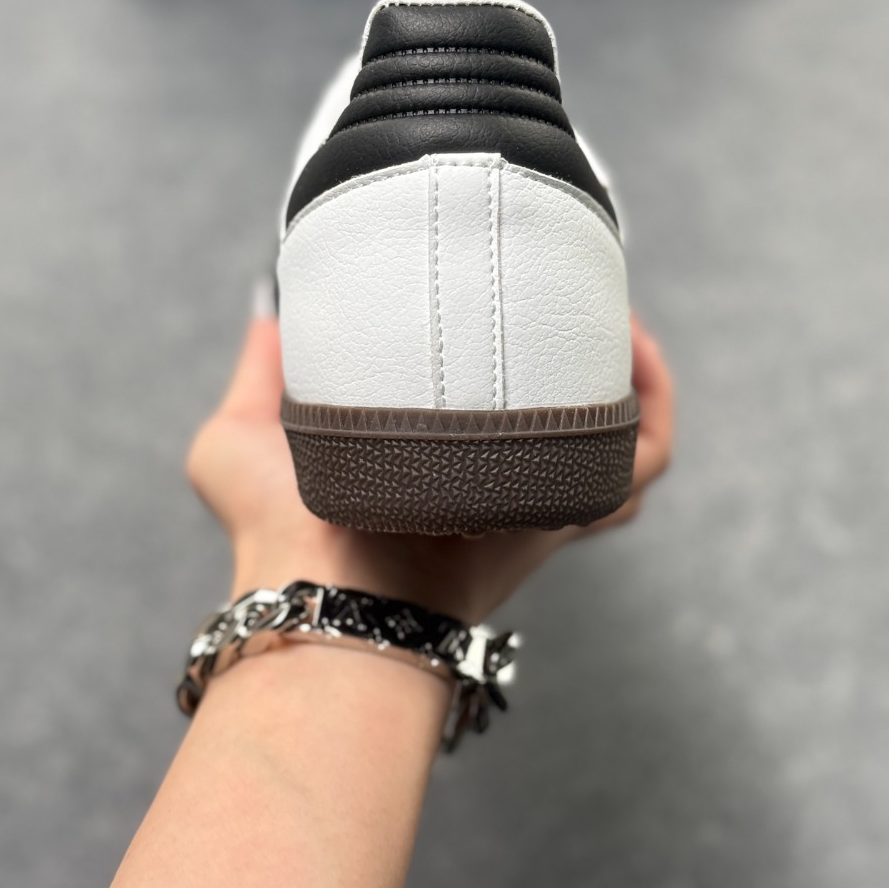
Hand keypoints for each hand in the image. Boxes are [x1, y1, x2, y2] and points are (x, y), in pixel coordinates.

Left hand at [186, 303, 672, 623]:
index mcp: (436, 469)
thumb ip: (255, 373)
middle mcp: (500, 486)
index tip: (506, 299)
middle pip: (575, 423)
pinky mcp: (568, 504)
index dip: (514, 362)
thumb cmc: (272, 536)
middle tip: (570, 298)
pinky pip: (645, 458)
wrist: (313, 589)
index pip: (499, 419)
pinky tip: (629, 345)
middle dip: (583, 357)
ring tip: (607, 316)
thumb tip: (271, 313)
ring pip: (622, 439)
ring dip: (629, 372)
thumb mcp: (235, 443)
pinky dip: (653, 403)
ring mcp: (540, 498)